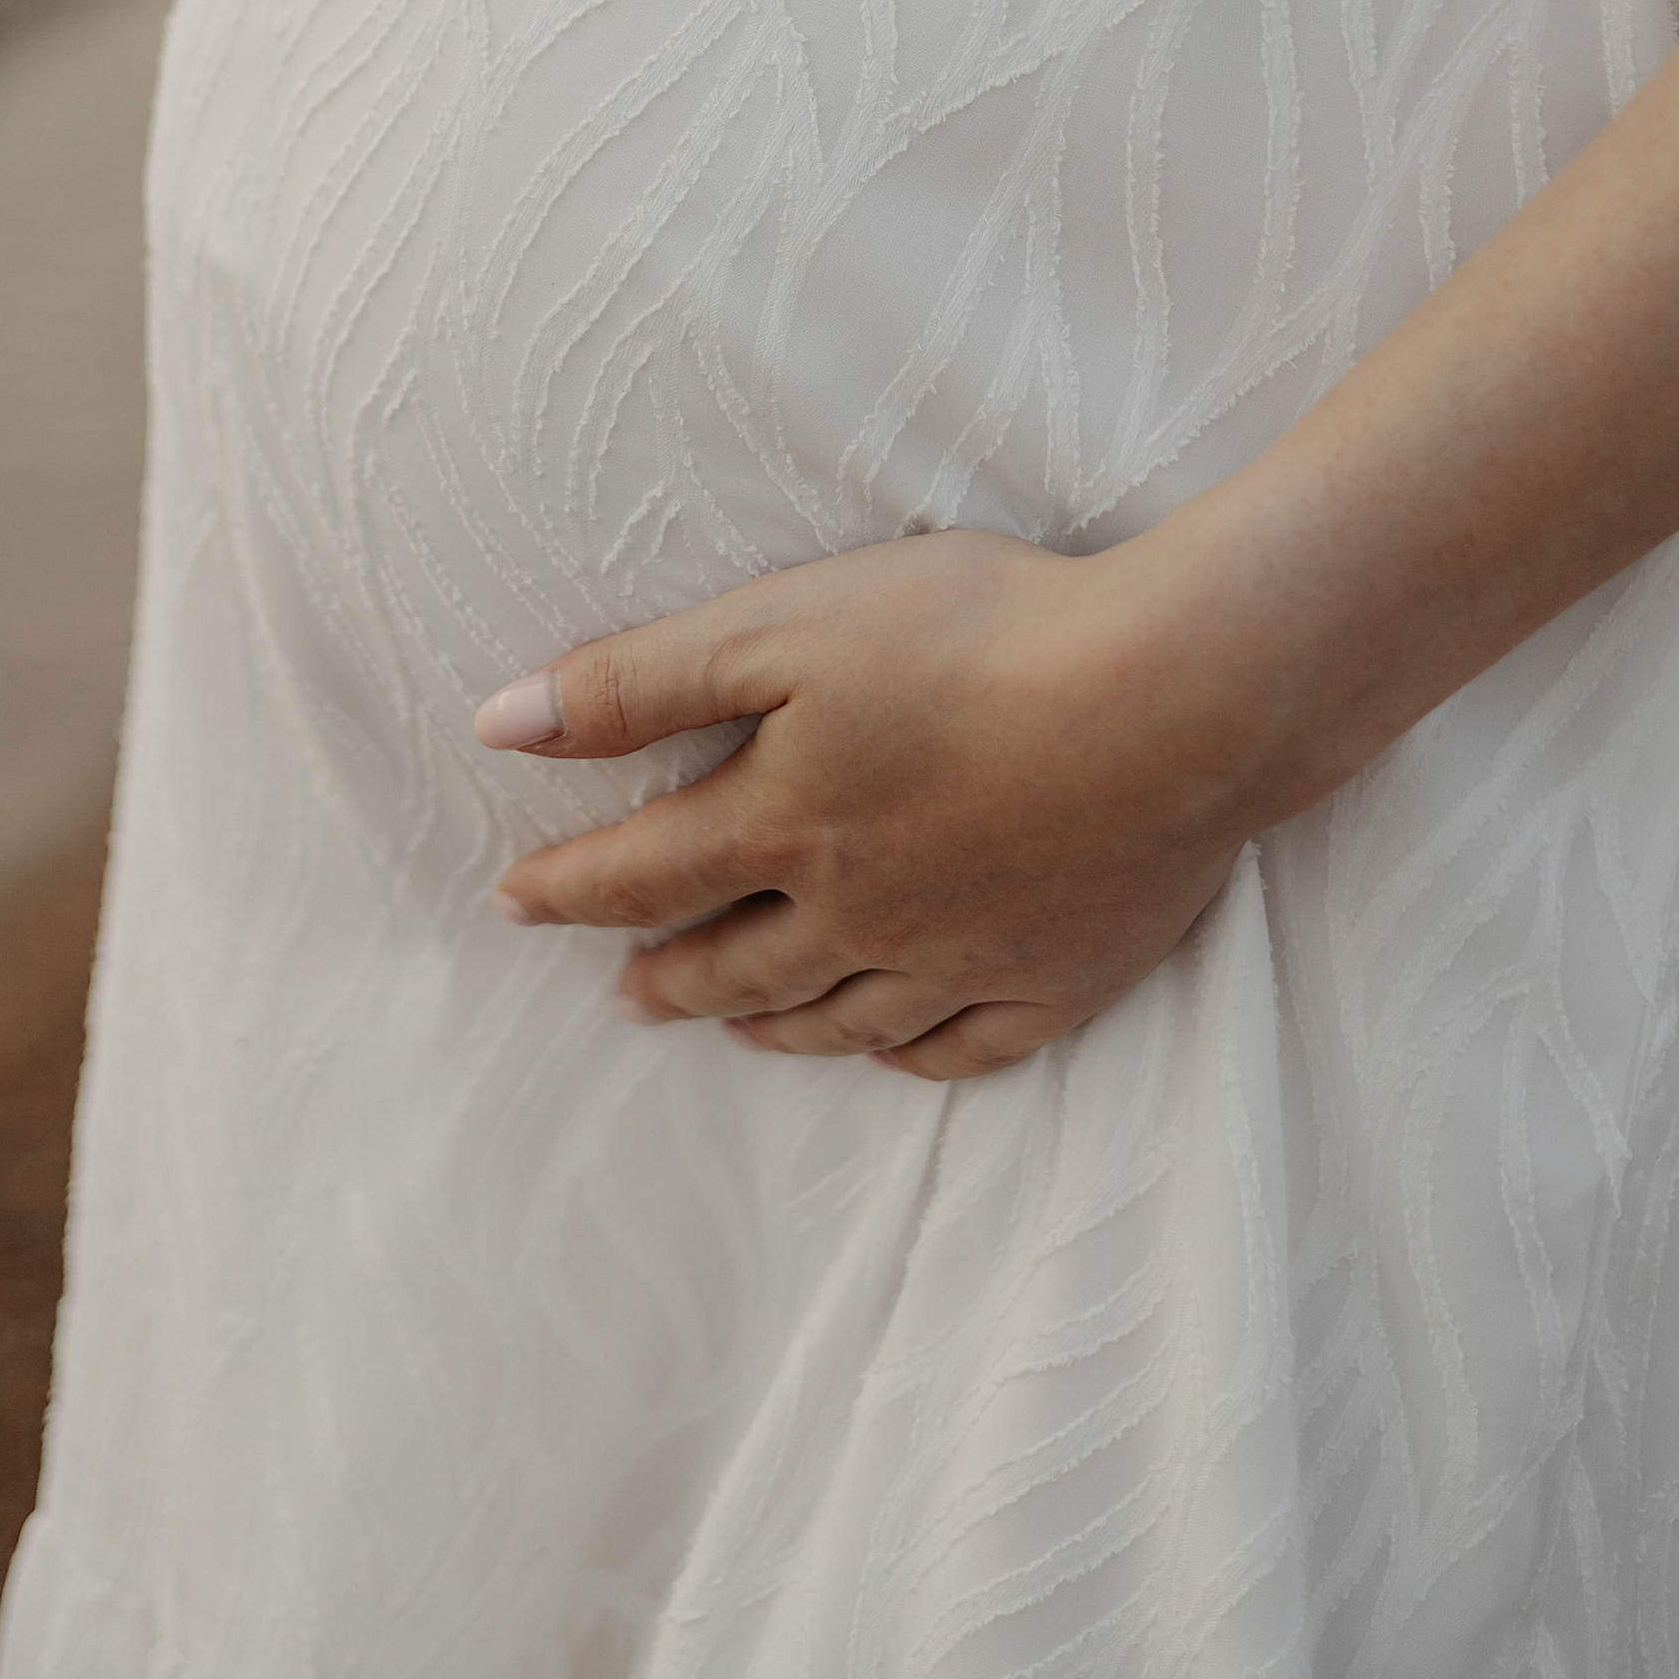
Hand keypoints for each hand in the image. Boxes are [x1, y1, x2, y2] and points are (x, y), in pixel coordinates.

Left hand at [474, 530, 1249, 1080]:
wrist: (1180, 698)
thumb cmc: (980, 634)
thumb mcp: (784, 624)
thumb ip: (638, 679)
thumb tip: (498, 725)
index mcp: (786, 823)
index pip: (642, 873)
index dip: (568, 889)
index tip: (513, 902)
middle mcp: (860, 913)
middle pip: (735, 964)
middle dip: (666, 977)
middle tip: (624, 994)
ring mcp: (962, 958)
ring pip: (839, 1017)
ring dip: (769, 1024)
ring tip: (732, 1029)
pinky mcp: (1060, 976)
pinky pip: (961, 1047)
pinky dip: (906, 1054)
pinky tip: (887, 1049)